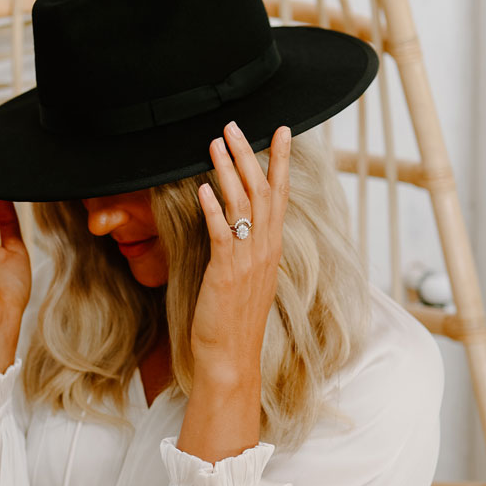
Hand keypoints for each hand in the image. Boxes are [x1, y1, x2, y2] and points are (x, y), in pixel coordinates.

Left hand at [191, 120, 290, 376]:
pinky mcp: (227, 273)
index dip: (281, 161)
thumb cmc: (233, 321)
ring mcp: (248, 261)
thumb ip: (245, 248)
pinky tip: (203, 187)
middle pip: (262, 191)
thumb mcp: (246, 278)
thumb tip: (238, 225)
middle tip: (235, 125)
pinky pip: (222, 234)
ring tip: (216, 143)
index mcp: (271, 249)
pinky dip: (213, 209)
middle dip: (250, 154)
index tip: (282, 131)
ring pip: (243, 205)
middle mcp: (264, 250)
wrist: (231, 359)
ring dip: (229, 171)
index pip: (280, 195)